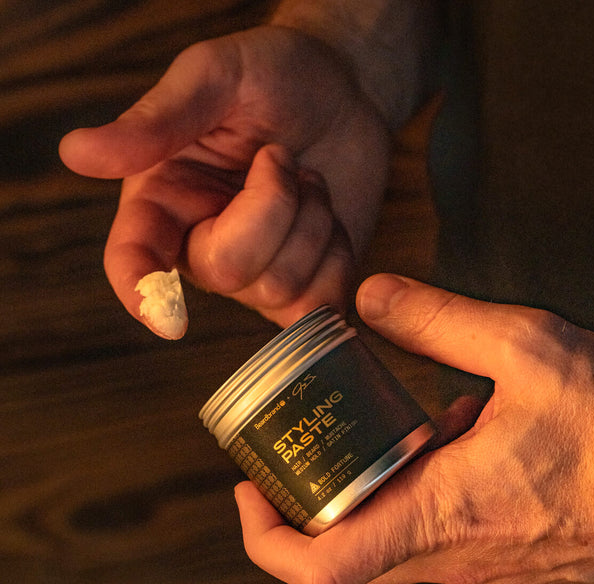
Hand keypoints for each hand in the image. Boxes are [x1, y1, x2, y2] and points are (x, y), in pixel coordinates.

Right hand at [59, 25, 389, 331]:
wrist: (343, 94)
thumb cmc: (273, 77)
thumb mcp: (215, 77)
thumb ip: (157, 120)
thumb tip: (76, 153)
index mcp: (165, 197)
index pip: (135, 258)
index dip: (142, 291)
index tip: (167, 322)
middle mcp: (204, 243)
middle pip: (227, 271)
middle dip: (271, 208)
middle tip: (280, 157)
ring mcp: (258, 270)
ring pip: (281, 286)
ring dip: (312, 221)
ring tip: (308, 179)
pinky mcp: (305, 282)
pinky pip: (320, 302)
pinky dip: (336, 258)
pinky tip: (330, 219)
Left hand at [234, 273, 593, 583]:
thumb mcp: (525, 346)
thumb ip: (437, 319)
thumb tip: (371, 296)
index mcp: (448, 511)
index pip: (326, 568)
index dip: (268, 539)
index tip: (249, 492)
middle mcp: (459, 557)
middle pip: (347, 556)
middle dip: (308, 505)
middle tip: (296, 451)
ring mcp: (486, 569)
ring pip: (393, 547)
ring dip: (369, 494)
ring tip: (378, 434)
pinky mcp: (509, 563)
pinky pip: (439, 542)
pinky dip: (419, 498)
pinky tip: (449, 443)